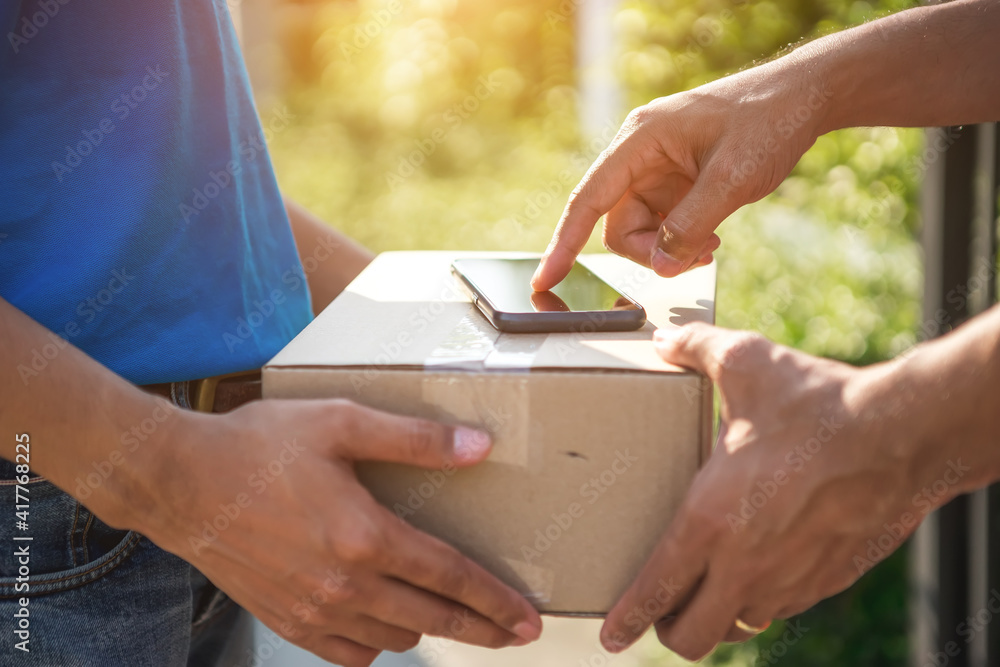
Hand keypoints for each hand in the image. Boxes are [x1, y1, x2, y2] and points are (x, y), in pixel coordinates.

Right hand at [139, 399, 541, 666]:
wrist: (178, 483)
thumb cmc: (257, 447)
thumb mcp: (340, 423)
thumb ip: (415, 439)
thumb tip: (478, 448)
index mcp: (365, 536)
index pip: (451, 578)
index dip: (496, 601)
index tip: (528, 619)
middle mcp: (344, 585)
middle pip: (433, 619)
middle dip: (482, 628)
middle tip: (515, 634)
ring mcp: (312, 611)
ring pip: (394, 638)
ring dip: (429, 629)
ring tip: (450, 616)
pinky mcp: (284, 621)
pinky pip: (347, 653)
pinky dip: (376, 644)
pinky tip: (385, 627)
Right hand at [532, 63, 828, 289]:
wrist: (804, 97)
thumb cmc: (767, 121)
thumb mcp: (731, 178)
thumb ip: (690, 226)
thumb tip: (660, 264)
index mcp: (640, 140)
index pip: (588, 199)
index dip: (564, 242)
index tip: (546, 278)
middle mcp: (640, 155)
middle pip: (616, 223)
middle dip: (648, 251)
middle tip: (694, 258)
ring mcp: (658, 169)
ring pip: (639, 229)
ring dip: (669, 248)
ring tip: (711, 246)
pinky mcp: (676, 182)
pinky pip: (662, 224)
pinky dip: (681, 240)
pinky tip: (711, 238)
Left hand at [599, 323, 955, 659]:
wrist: (904, 435)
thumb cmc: (818, 404)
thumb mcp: (746, 362)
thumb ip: (694, 350)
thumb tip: (665, 339)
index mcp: (709, 520)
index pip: (655, 590)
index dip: (627, 619)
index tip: (611, 635)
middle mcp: (744, 564)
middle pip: (691, 636)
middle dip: (667, 632)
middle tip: (659, 613)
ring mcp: (789, 580)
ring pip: (738, 627)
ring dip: (718, 616)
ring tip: (709, 591)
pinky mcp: (827, 580)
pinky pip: (783, 608)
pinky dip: (763, 599)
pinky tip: (763, 568)